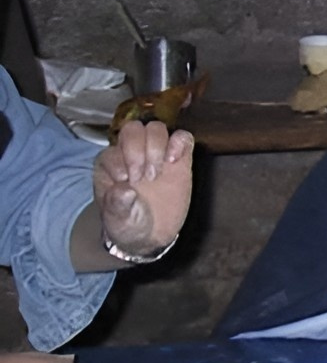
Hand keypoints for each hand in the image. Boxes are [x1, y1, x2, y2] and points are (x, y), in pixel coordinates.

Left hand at [91, 123, 192, 262]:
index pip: (113, 148)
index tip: (129, 183)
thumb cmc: (129, 223)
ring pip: (156, 129)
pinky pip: (182, 137)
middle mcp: (130, 153)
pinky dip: (180, 143)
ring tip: (158, 173)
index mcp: (109, 164)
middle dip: (138, 150)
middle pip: (133, 130)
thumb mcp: (118, 220)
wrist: (152, 234)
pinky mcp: (179, 158)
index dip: (121, 162)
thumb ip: (117, 204)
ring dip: (157, 147)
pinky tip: (175, 161)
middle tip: (146, 177)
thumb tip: (124, 189)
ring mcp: (156, 153)